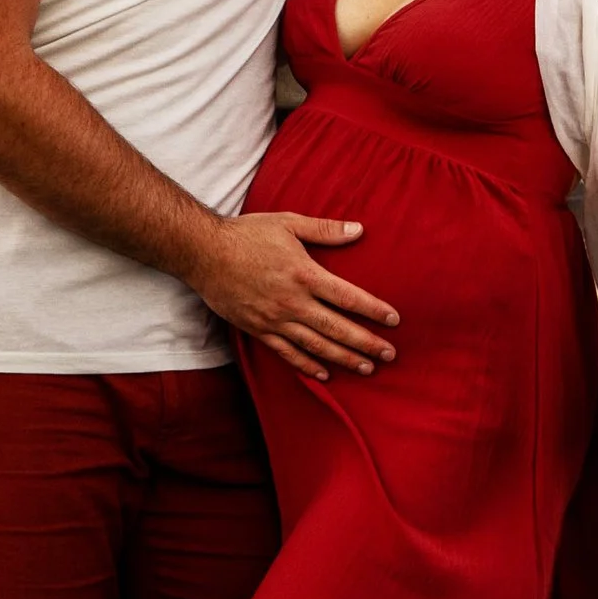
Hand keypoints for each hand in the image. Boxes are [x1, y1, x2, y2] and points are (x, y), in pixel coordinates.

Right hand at [186, 212, 400, 381]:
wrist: (203, 252)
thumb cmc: (247, 234)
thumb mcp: (288, 223)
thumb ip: (325, 230)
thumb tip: (359, 230)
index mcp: (304, 274)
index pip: (348, 297)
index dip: (373, 310)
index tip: (394, 320)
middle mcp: (292, 302)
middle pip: (337, 328)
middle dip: (367, 343)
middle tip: (390, 354)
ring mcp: (275, 319)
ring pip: (316, 346)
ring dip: (344, 358)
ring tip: (367, 368)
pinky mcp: (258, 329)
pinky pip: (287, 353)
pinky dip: (308, 366)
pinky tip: (325, 374)